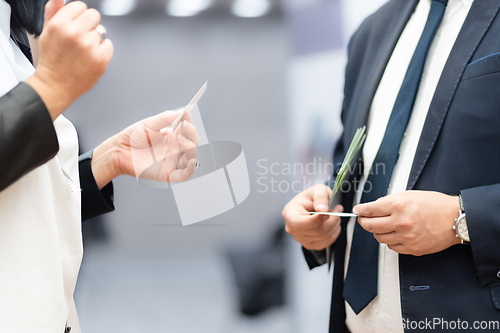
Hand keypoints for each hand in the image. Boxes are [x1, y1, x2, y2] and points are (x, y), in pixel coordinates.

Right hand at [26, 0, 112, 119]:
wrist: (55, 85)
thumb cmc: (52, 60)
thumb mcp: (47, 32)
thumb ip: (54, 12)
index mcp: (60, 24)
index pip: (79, 6)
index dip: (78, 16)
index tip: (75, 25)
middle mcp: (75, 33)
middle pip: (94, 15)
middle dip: (89, 25)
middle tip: (81, 38)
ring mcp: (89, 46)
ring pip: (101, 31)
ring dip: (94, 39)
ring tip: (83, 51)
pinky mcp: (101, 58)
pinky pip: (108, 45)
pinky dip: (102, 50)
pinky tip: (91, 58)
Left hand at [91, 110, 199, 188]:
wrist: (120, 150)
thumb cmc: (133, 137)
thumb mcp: (150, 123)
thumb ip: (166, 118)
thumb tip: (184, 112)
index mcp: (173, 136)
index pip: (189, 131)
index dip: (190, 125)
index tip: (185, 118)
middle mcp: (176, 149)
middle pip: (194, 144)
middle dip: (192, 134)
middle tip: (184, 127)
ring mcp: (173, 161)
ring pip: (193, 158)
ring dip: (193, 148)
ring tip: (182, 140)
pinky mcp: (169, 174)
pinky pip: (185, 174)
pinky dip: (191, 169)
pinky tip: (192, 161)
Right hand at [283, 184, 342, 250]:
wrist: (311, 205)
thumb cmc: (311, 197)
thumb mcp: (317, 189)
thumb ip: (320, 197)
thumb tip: (322, 209)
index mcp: (289, 214)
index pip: (301, 223)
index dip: (318, 219)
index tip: (329, 211)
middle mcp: (292, 229)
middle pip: (316, 231)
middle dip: (331, 220)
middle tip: (338, 209)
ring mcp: (300, 239)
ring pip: (323, 237)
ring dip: (335, 225)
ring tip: (336, 215)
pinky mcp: (310, 244)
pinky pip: (326, 242)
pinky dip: (334, 233)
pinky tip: (333, 224)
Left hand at [354, 190, 460, 255]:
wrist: (455, 219)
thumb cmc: (434, 204)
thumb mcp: (409, 195)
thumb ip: (388, 201)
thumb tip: (371, 208)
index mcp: (399, 205)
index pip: (370, 210)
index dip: (361, 210)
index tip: (358, 211)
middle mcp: (401, 222)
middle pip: (370, 226)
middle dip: (364, 222)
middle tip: (364, 219)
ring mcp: (406, 237)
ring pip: (379, 238)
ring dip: (377, 232)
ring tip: (383, 225)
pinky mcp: (412, 248)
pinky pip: (391, 247)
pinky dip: (390, 240)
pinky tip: (395, 233)